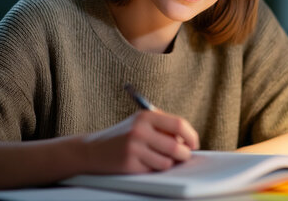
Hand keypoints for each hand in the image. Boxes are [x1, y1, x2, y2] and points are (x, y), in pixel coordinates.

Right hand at [81, 110, 199, 173]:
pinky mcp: (130, 164)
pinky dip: (155, 168)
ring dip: (169, 163)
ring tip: (160, 158)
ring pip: (167, 162)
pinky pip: (155, 170)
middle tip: (183, 156)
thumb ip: (164, 126)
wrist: (93, 149)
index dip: (191, 136)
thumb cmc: (124, 135)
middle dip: (184, 154)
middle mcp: (140, 130)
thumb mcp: (141, 122)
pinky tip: (146, 163)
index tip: (194, 144)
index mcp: (146, 116)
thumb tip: (189, 139)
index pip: (179, 125)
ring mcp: (134, 148)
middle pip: (176, 146)